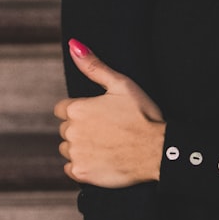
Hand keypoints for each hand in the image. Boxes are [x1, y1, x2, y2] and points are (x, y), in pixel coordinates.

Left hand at [54, 39, 165, 186]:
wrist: (156, 150)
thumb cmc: (142, 114)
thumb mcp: (121, 84)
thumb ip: (94, 66)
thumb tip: (73, 45)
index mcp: (77, 109)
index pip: (62, 109)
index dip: (81, 109)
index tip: (99, 112)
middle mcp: (71, 132)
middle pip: (65, 129)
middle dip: (81, 127)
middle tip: (107, 127)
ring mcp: (76, 154)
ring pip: (68, 148)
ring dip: (81, 145)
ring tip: (106, 142)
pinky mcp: (81, 174)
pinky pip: (71, 168)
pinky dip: (83, 164)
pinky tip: (102, 158)